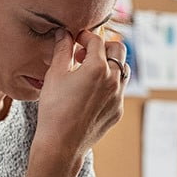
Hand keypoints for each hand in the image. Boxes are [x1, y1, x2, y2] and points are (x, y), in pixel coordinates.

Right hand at [34, 29, 127, 160]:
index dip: (84, 36)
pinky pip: (119, 90)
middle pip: (118, 49)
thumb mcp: (55, 75)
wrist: (61, 144)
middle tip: (84, 54)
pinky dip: (108, 84)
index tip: (75, 40)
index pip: (97, 40)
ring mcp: (118, 96)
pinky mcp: (118, 110)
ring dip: (109, 64)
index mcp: (97, 67)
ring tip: (88, 72)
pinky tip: (90, 93)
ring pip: (122, 69)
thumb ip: (62, 50)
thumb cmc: (54, 109)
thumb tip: (63, 33)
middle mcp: (113, 80)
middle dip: (103, 46)